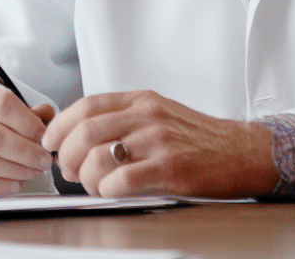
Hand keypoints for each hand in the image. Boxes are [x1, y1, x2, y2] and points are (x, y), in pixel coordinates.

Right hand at [0, 83, 56, 198]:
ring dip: (15, 169)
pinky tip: (14, 183)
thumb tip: (47, 115)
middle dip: (26, 151)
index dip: (28, 122)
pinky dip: (0, 185)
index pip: (1, 103)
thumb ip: (28, 114)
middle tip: (43, 160)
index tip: (44, 137)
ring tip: (32, 172)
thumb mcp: (3, 117)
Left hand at [42, 90, 277, 197]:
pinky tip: (112, 192)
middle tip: (69, 170)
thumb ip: (121, 118)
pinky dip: (107, 190)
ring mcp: (158, 141)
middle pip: (84, 132)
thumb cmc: (198, 138)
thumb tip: (78, 134)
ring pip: (99, 157)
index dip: (60, 125)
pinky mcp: (170, 168)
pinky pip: (122, 180)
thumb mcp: (157, 113)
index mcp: (139, 101)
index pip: (84, 106)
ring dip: (86, 177)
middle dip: (67, 156)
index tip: (50, 141)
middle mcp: (146, 117)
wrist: (243, 152)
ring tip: (92, 185)